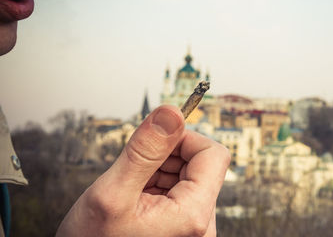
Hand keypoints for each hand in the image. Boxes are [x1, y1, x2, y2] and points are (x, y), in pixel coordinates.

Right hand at [56, 105, 229, 236]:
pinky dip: (157, 186)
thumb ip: (145, 150)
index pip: (213, 154)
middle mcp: (200, 224)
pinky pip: (179, 192)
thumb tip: (171, 113)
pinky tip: (136, 199)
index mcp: (193, 215)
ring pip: (188, 176)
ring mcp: (192, 226)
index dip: (184, 139)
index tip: (156, 140)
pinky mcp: (182, 227)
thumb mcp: (112, 193)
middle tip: (135, 173)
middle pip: (201, 164)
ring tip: (133, 190)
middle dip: (166, 158)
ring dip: (160, 172)